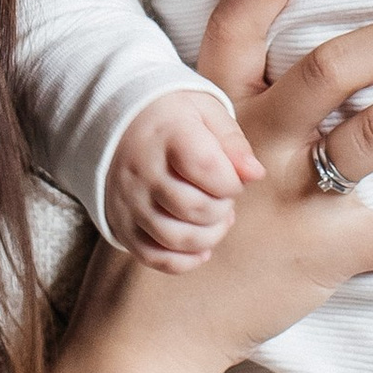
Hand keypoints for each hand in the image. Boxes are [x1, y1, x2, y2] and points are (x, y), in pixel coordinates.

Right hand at [94, 0, 372, 372]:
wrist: (160, 323)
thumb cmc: (186, 223)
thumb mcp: (192, 149)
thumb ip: (235, 102)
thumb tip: (294, 54)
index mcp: (220, 109)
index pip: (238, 26)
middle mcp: (256, 142)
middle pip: (333, 67)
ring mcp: (291, 196)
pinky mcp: (325, 251)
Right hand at [105, 89, 259, 273]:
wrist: (117, 125)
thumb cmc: (173, 119)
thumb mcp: (205, 112)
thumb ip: (233, 141)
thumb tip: (255, 174)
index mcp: (167, 135)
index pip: (208, 169)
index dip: (232, 182)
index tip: (232, 177)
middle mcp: (142, 170)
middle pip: (195, 208)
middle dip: (223, 208)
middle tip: (222, 196)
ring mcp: (128, 201)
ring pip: (176, 239)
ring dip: (209, 236)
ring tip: (215, 218)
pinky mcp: (121, 225)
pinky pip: (154, 257)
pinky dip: (184, 260)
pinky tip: (200, 245)